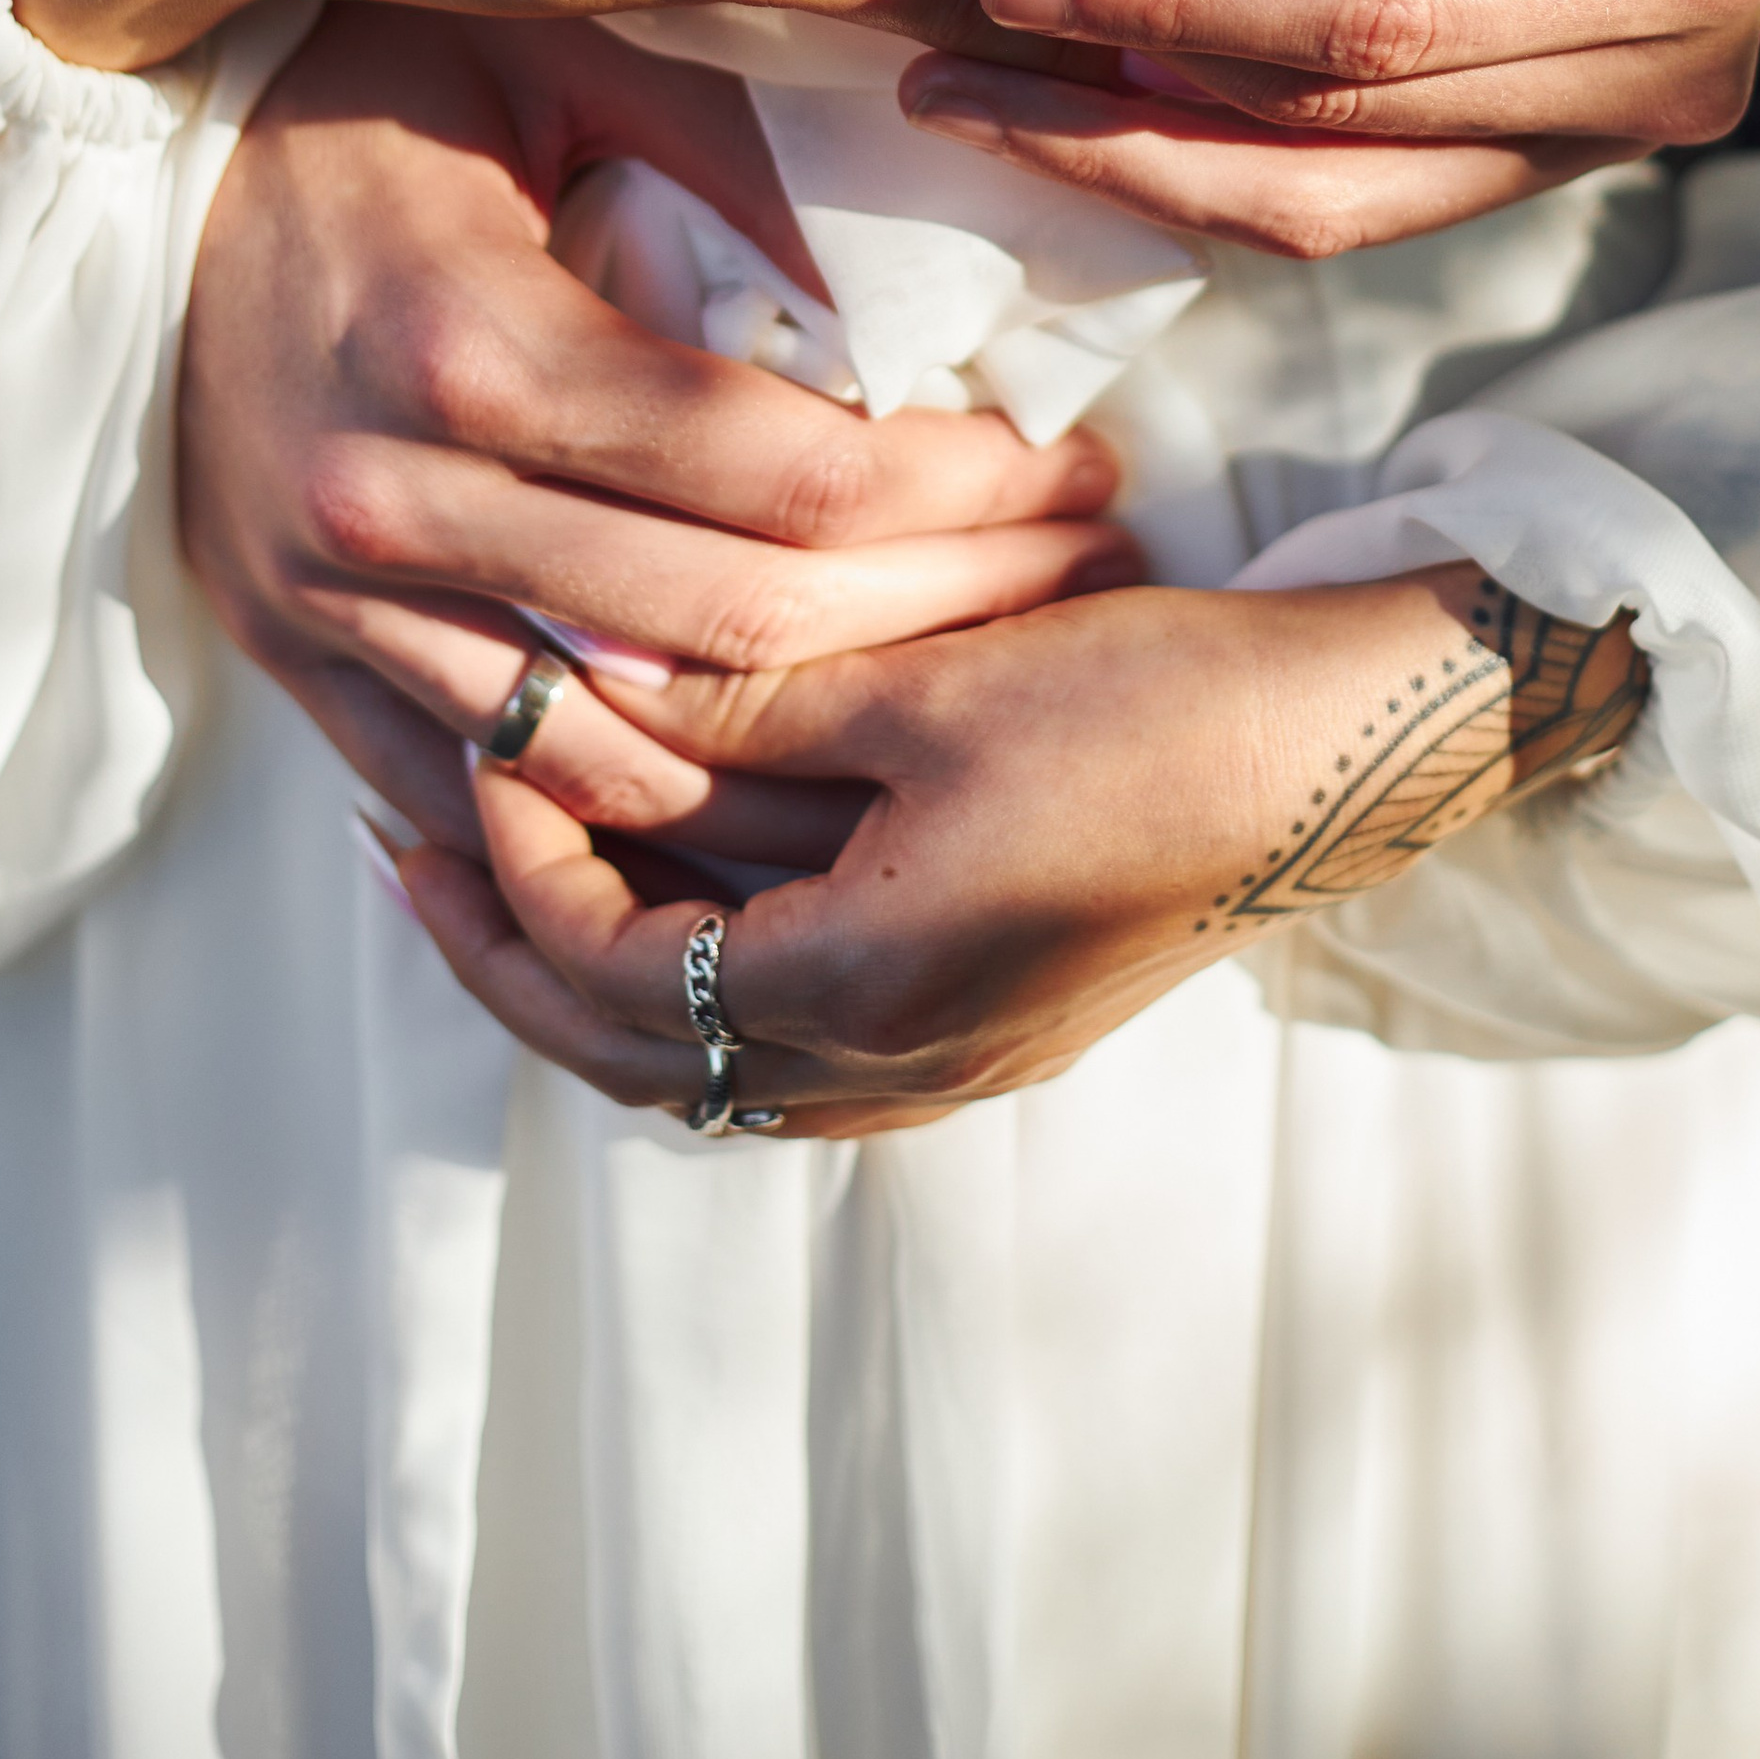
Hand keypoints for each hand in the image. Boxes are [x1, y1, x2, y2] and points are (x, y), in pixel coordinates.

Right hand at [177, 1, 1133, 852]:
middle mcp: (390, 498)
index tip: (1082, 469)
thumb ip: (736, 152)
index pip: (781, 479)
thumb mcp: (562, 50)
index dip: (966, 496)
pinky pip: (488, 799)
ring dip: (823, 750)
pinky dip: (643, 815)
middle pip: (732, 630)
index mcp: (471, 342)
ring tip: (975, 693)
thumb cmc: (382, 69)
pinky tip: (789, 782)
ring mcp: (328, 604)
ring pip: (625, 751)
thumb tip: (945, 249)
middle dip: (946, 619)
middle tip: (1082, 581)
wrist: (128, 143)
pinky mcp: (292, 659)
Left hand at [387, 570, 1646, 1135]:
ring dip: (594, 980)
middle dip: (507, 954)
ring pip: (708, 1073)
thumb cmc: (1153, 705)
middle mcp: (896, 1065)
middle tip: (413, 850)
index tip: (474, 743)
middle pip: (634, 1060)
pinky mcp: (994, 1024)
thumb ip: (745, 705)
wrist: (1347, 754)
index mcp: (863, 990)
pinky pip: (789, 1053)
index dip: (515, 863)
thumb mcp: (931, 685)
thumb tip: (581, 686)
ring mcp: (951, 1063)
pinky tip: (677, 903)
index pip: (609, 969)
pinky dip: (694, 989)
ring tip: (513, 876)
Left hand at [873, 0, 1759, 253]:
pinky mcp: (1525, 154)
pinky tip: (1062, 90)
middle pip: (1334, 130)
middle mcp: (1657, 87)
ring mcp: (1596, 144)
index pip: (1373, 18)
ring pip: (1321, 201)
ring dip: (1127, 148)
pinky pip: (1338, 184)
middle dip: (1109, 69)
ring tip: (955, 80)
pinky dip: (1193, 144)